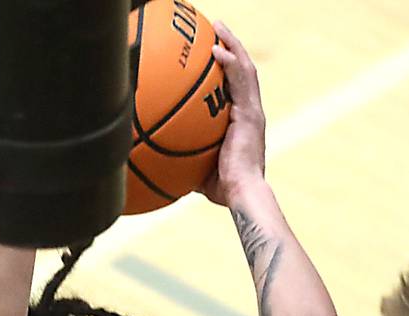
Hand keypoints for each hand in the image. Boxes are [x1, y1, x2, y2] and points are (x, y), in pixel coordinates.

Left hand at [198, 22, 265, 208]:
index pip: (235, 87)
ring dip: (232, 45)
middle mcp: (249, 112)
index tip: (210, 54)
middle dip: (230, 47)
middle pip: (242, 71)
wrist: (241, 194)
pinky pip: (242, 81)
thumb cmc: (222, 188)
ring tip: (218, 28)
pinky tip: (217, 50)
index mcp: (241, 121)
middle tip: (215, 30)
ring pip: (245, 69)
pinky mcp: (251, 114)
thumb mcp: (197, 169)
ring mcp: (252, 111)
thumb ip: (184, 159)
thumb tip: (156, 161)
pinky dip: (230, 63)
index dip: (225, 69)